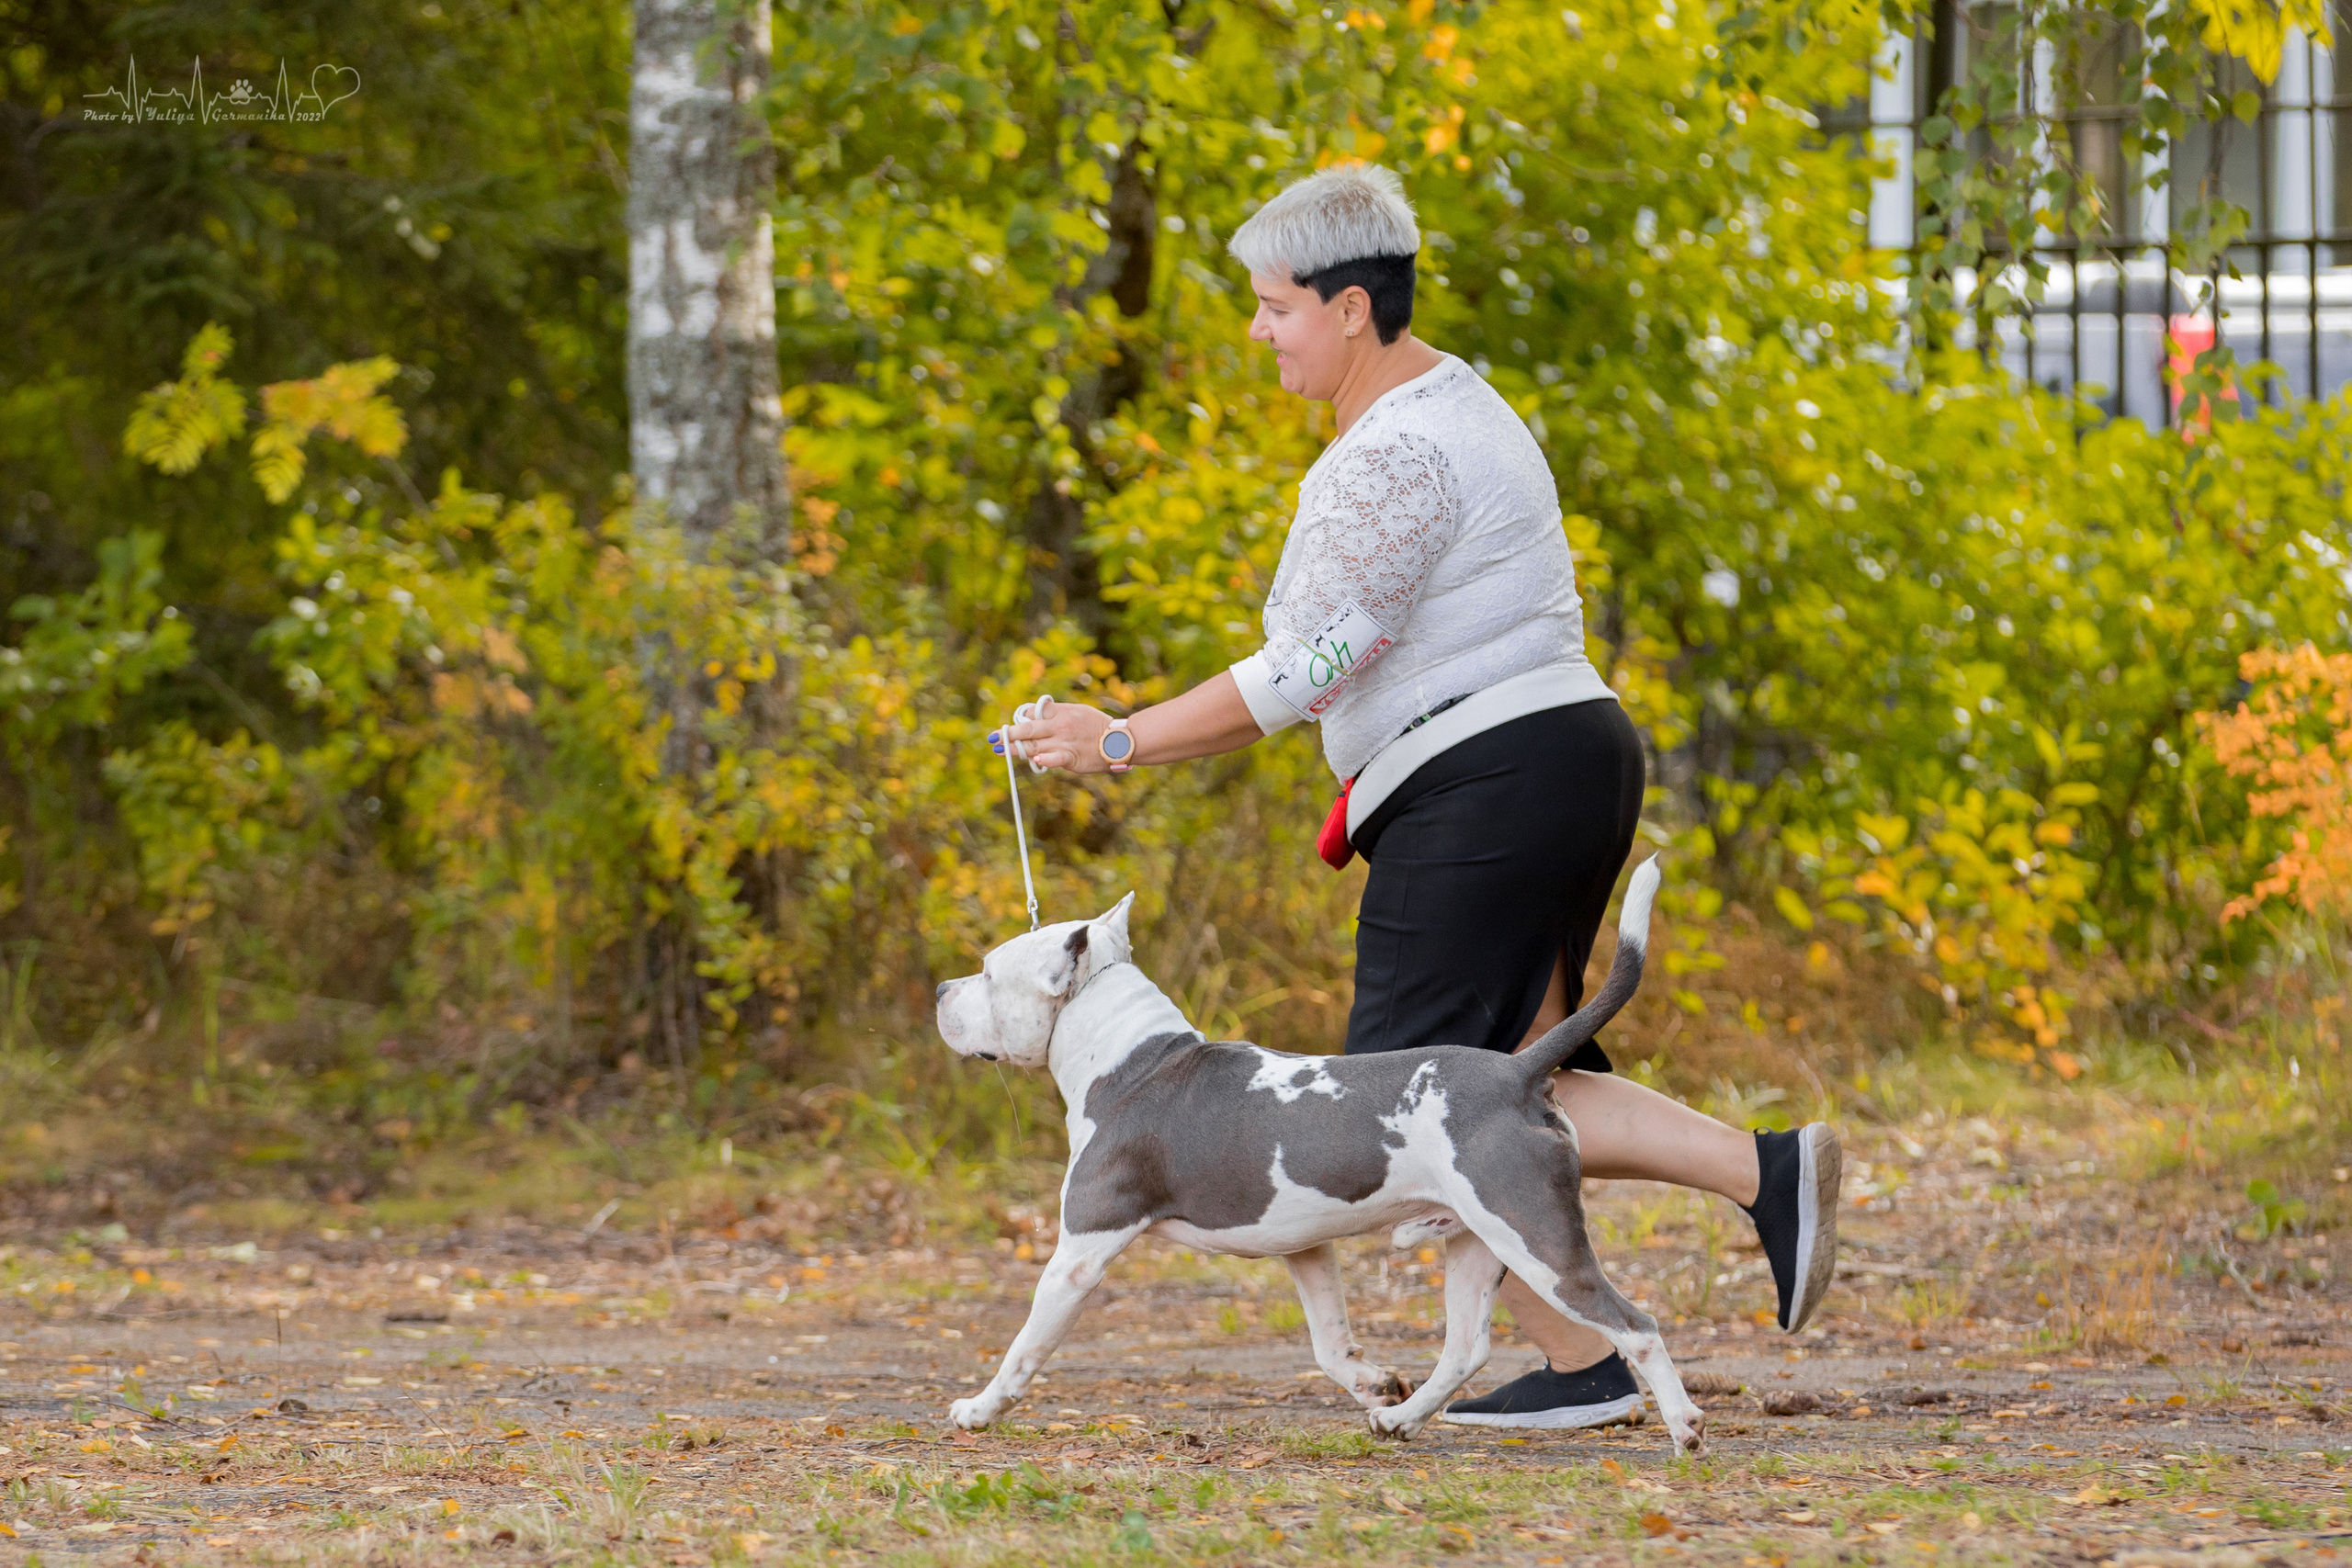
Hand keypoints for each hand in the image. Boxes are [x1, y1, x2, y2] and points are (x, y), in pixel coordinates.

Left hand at [990, 697, 1117, 774]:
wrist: (1118, 741)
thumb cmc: (1096, 726)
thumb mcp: (1076, 711)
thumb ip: (1055, 714)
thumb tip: (1033, 718)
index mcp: (1060, 712)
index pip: (1032, 712)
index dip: (1019, 718)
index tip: (1012, 725)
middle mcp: (1059, 726)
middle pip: (1027, 729)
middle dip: (1007, 734)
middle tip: (992, 739)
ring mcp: (1064, 742)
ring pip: (1034, 746)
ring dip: (1015, 749)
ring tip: (1001, 751)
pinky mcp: (1071, 758)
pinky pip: (1053, 758)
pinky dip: (1044, 759)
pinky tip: (1034, 760)